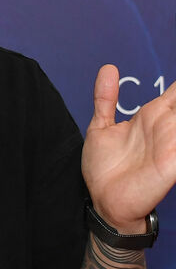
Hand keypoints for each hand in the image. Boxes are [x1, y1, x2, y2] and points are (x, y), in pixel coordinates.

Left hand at [82, 65, 175, 232]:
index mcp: (152, 115)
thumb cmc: (103, 167)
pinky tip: (175, 131)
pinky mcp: (172, 163)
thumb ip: (106, 98)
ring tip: (173, 114)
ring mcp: (172, 144)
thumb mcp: (101, 126)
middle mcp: (166, 127)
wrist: (103, 200)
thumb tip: (109, 68)